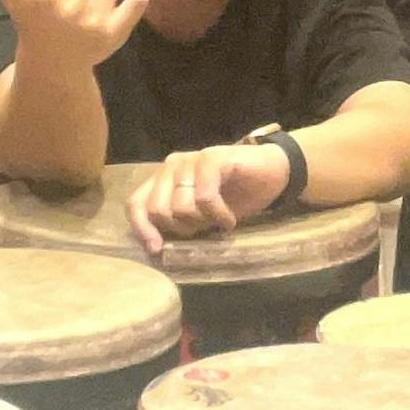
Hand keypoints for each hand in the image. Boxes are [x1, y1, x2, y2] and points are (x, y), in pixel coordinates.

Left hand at [130, 143, 290, 248]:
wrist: (273, 171)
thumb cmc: (234, 195)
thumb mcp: (200, 215)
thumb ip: (178, 221)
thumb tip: (157, 248)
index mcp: (163, 179)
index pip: (135, 204)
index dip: (142, 229)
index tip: (158, 250)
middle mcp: (171, 166)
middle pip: (158, 210)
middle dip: (183, 228)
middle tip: (205, 227)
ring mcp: (190, 160)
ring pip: (181, 207)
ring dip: (204, 222)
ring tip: (220, 220)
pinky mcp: (211, 159)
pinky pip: (205, 198)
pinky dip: (219, 215)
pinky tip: (229, 218)